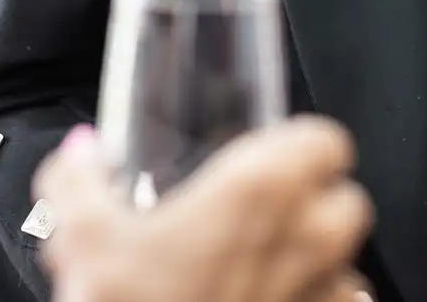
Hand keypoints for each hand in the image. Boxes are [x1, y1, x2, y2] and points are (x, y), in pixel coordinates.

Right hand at [34, 117, 374, 301]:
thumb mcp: (82, 236)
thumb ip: (79, 179)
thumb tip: (80, 153)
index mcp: (262, 189)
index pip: (327, 139)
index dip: (301, 145)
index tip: (275, 154)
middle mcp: (307, 237)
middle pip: (347, 199)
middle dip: (316, 204)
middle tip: (268, 214)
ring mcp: (322, 292)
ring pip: (348, 262)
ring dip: (319, 262)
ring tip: (269, 270)